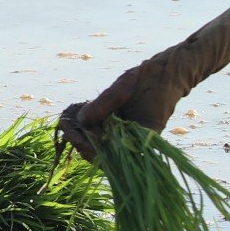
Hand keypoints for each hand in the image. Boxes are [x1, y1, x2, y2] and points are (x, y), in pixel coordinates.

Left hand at [62, 53, 193, 151]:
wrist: (166, 74)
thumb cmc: (150, 79)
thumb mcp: (123, 88)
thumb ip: (103, 105)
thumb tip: (81, 120)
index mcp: (141, 140)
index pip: (109, 156)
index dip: (86, 146)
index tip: (70, 131)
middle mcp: (134, 143)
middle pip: (100, 154)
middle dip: (78, 139)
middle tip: (62, 120)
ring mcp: (127, 137)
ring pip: (98, 145)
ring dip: (80, 132)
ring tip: (66, 115)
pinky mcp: (122, 129)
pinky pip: (102, 135)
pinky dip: (87, 126)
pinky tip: (76, 112)